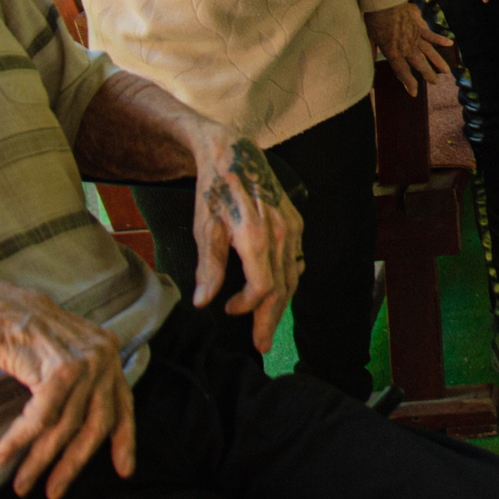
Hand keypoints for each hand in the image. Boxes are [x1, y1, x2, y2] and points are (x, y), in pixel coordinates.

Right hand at [0, 276, 135, 498]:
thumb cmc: (24, 337)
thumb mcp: (66, 356)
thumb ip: (83, 382)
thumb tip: (86, 427)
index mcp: (109, 353)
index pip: (123, 404)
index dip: (125, 440)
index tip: (124, 471)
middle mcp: (104, 356)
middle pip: (96, 424)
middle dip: (74, 463)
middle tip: (54, 493)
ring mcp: (85, 363)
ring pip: (66, 427)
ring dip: (40, 460)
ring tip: (22, 484)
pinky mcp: (59, 371)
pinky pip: (41, 420)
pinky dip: (20, 441)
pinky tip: (2, 456)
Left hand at [189, 133, 304, 354]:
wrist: (234, 153)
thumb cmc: (215, 190)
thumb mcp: (204, 227)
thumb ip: (209, 267)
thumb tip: (203, 302)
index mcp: (257, 238)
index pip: (262, 288)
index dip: (247, 308)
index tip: (228, 311)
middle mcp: (281, 234)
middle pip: (282, 288)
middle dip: (271, 320)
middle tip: (262, 345)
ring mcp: (292, 228)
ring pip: (292, 276)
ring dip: (281, 304)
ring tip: (270, 324)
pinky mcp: (295, 222)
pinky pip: (296, 259)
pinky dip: (288, 280)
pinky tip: (280, 289)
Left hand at [365, 1, 453, 95]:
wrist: (383, 2)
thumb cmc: (374, 20)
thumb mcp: (368, 38)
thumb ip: (370, 53)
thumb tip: (366, 66)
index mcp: (393, 52)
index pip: (402, 72)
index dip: (408, 83)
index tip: (414, 93)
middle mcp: (407, 47)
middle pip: (419, 64)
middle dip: (428, 75)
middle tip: (435, 83)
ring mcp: (415, 36)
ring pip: (429, 52)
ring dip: (438, 62)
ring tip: (446, 71)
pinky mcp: (419, 26)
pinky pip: (431, 34)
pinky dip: (440, 39)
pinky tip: (450, 44)